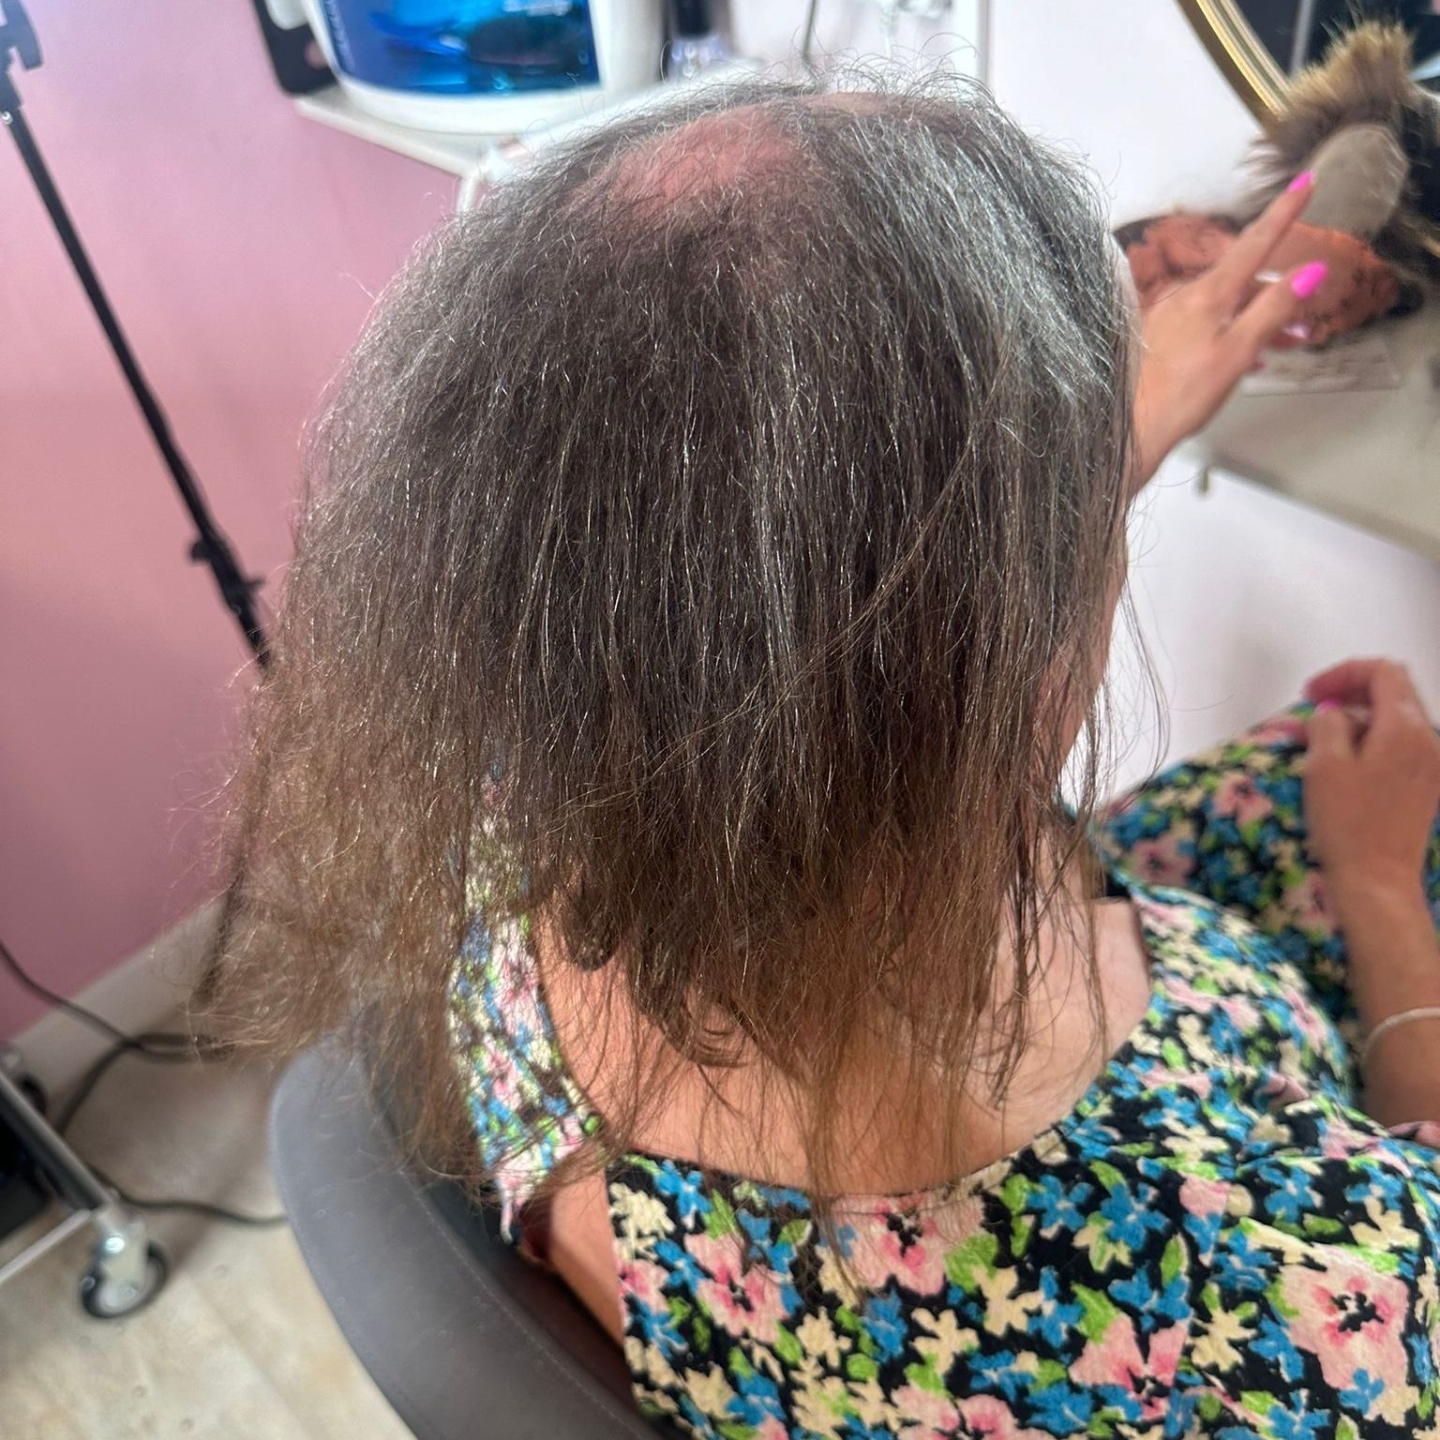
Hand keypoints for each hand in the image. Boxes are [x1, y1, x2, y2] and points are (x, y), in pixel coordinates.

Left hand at [1131, 177, 1320, 489]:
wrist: (1129, 432)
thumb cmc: (1181, 397)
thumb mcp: (1239, 353)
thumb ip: (1274, 309)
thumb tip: (1309, 272)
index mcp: (1206, 296)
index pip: (1255, 243)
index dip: (1283, 213)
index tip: (1304, 183)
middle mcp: (1183, 298)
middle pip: (1241, 281)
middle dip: (1277, 294)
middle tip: (1303, 322)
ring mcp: (1167, 319)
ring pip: (1224, 306)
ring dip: (1256, 318)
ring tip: (1282, 345)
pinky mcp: (1157, 341)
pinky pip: (1203, 326)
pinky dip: (1230, 333)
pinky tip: (1243, 359)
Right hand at [1303, 658, 1439, 905]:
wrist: (1378, 881)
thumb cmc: (1347, 823)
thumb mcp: (1324, 765)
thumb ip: (1327, 723)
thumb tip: (1332, 713)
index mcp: (1406, 728)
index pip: (1382, 671)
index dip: (1343, 674)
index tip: (1310, 695)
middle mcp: (1429, 740)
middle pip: (1394, 692)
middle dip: (1350, 693)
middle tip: (1311, 712)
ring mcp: (1433, 764)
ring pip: (1395, 720)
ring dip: (1357, 720)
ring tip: (1318, 741)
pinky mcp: (1427, 786)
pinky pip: (1400, 746)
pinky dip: (1371, 742)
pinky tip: (1343, 763)